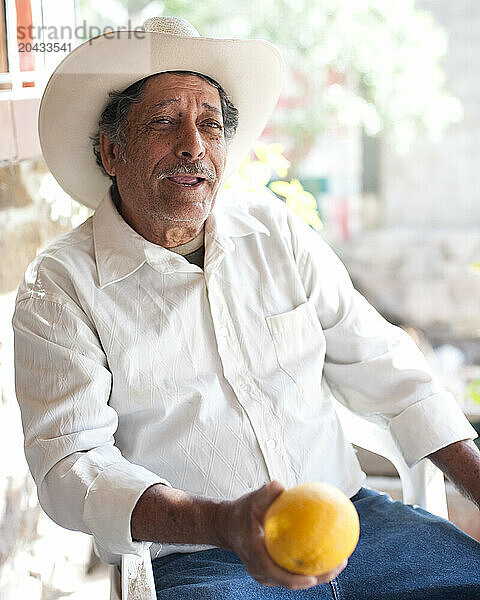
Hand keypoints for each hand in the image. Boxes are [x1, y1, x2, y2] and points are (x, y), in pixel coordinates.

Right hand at [214, 480, 347, 589]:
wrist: (227, 526)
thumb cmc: (241, 512)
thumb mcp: (251, 500)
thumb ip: (265, 493)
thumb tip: (280, 485)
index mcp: (256, 556)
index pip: (277, 574)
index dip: (297, 580)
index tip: (315, 577)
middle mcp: (261, 570)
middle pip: (292, 582)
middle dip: (319, 578)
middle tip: (339, 564)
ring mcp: (266, 574)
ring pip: (295, 580)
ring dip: (318, 574)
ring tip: (340, 561)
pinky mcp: (271, 571)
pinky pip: (293, 572)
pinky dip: (309, 566)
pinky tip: (326, 552)